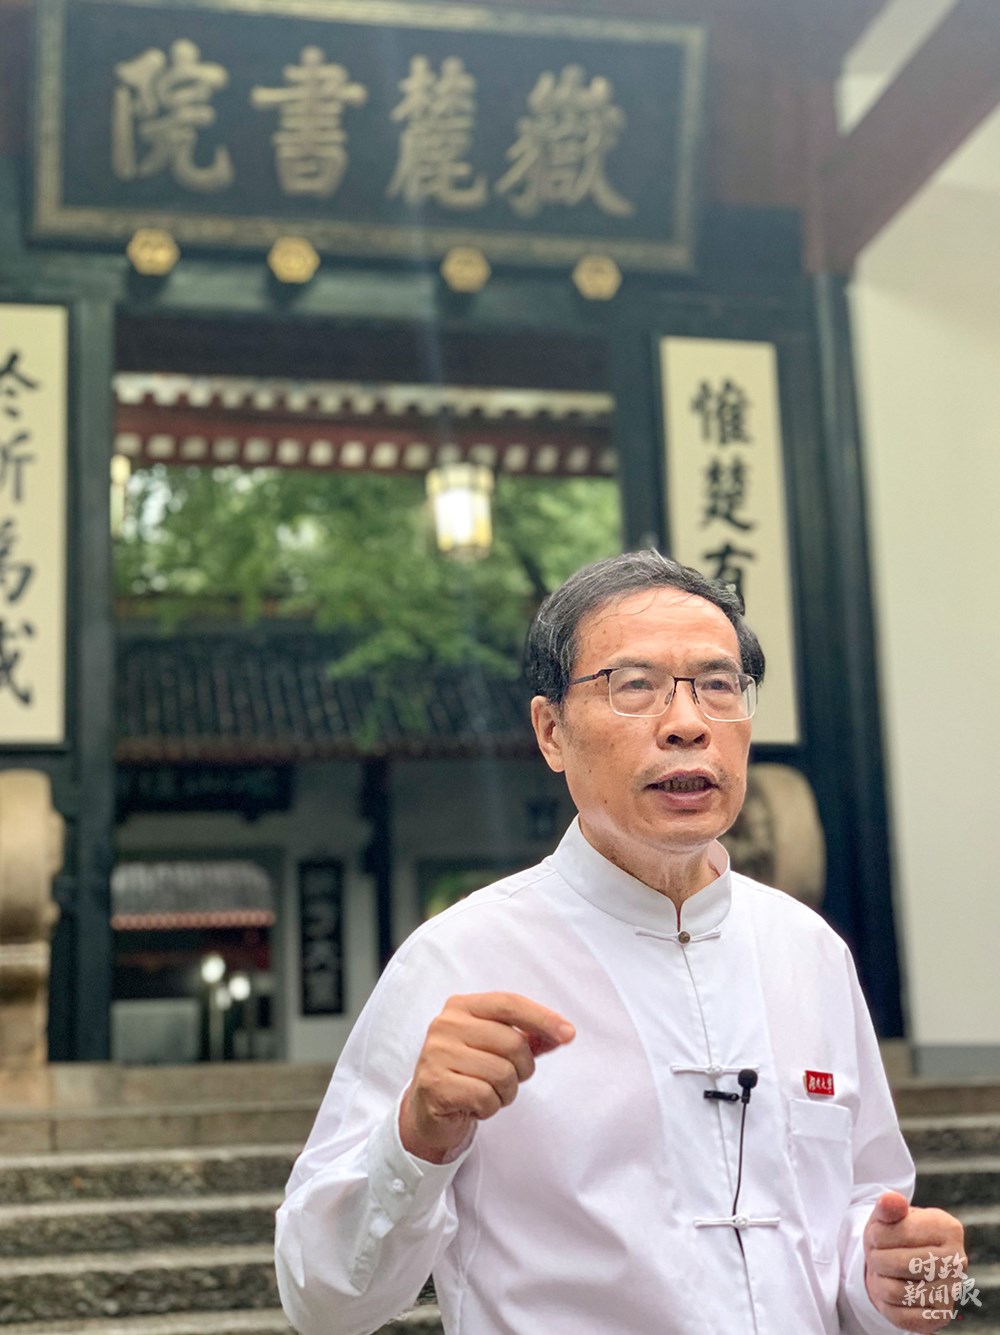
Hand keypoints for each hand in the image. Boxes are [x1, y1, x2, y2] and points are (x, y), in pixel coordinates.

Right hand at [399, 991, 574, 1163]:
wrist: (428, 1109)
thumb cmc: (468, 1072)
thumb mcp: (497, 1048)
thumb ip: (529, 1038)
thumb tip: (564, 1033)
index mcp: (462, 1006)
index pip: (510, 1004)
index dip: (543, 1018)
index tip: (569, 1034)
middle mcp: (446, 1024)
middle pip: (513, 1043)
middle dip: (522, 1069)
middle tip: (507, 1079)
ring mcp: (436, 1053)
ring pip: (502, 1073)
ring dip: (505, 1092)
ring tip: (488, 1092)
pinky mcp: (435, 1084)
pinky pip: (485, 1097)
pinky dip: (489, 1107)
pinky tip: (474, 1105)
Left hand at [864, 1191, 966, 1330]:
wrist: (902, 1266)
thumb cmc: (893, 1236)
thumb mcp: (887, 1217)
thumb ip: (888, 1207)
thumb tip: (891, 1200)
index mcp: (949, 1228)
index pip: (899, 1232)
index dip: (876, 1234)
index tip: (876, 1235)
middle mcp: (958, 1261)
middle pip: (898, 1263)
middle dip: (876, 1258)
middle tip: (876, 1255)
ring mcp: (952, 1291)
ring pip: (895, 1291)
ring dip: (879, 1281)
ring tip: (885, 1272)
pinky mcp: (941, 1317)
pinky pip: (901, 1316)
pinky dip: (886, 1304)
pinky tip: (893, 1291)